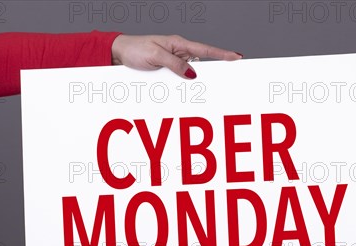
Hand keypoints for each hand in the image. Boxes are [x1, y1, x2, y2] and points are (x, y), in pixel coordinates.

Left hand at [111, 34, 242, 78]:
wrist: (118, 53)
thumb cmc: (135, 49)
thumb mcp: (155, 56)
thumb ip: (175, 64)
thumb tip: (192, 73)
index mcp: (178, 44)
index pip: (205, 49)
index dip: (222, 54)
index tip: (237, 57)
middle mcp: (178, 52)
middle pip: (201, 62)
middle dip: (213, 70)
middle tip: (227, 75)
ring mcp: (173, 62)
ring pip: (190, 73)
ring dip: (195, 81)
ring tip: (204, 89)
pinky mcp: (166, 71)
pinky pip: (179, 78)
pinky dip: (183, 84)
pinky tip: (184, 90)